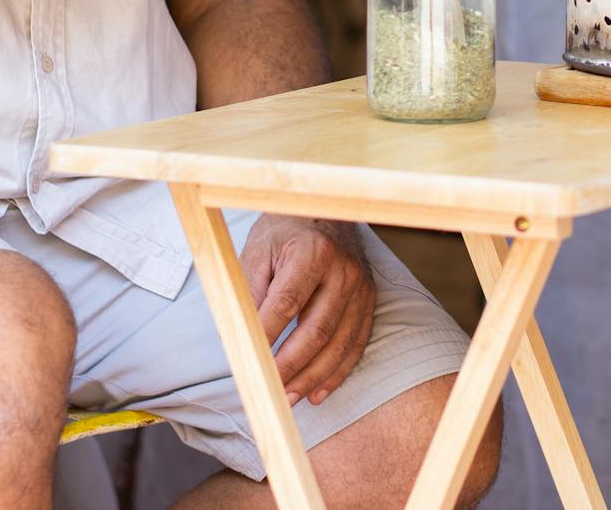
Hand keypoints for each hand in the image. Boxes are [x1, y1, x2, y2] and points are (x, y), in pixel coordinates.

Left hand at [241, 216, 376, 404]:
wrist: (323, 212)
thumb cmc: (283, 235)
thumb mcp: (258, 252)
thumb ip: (250, 293)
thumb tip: (241, 340)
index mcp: (312, 252)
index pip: (287, 302)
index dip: (267, 335)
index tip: (248, 360)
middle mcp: (343, 270)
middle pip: (316, 329)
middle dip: (291, 366)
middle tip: (268, 390)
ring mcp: (360, 288)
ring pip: (338, 344)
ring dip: (312, 377)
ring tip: (288, 398)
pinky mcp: (368, 303)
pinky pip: (355, 345)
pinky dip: (336, 373)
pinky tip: (317, 392)